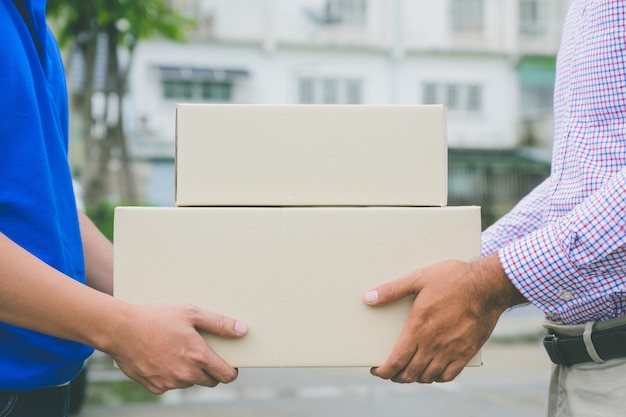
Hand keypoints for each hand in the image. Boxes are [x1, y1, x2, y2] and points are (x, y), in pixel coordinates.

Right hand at [105, 303, 247, 393]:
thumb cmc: (157, 317)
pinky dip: (171, 375)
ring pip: (190, 383)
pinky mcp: (155, 387)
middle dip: (211, 370)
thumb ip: (219, 323)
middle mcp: (186, 374)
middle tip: (203, 353)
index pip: (226, 375)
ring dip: (190, 372)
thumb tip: (243, 330)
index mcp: (198, 356)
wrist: (121, 329)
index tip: (230, 365)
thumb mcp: (191, 313)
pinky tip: (163, 358)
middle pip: (210, 381)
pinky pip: (171, 385)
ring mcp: (170, 382)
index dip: (231, 371)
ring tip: (179, 351)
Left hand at [364, 254, 524, 383]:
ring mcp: (451, 351)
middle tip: (390, 371)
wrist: (487, 285)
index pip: (395, 361)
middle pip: (409, 373)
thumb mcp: (418, 278)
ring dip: (415, 377)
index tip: (376, 370)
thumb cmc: (452, 279)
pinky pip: (449, 375)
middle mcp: (433, 344)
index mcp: (418, 328)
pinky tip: (433, 371)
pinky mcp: (467, 352)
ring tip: (409, 371)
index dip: (383, 371)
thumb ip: (392, 290)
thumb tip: (368, 298)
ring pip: (428, 376)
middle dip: (396, 376)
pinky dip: (437, 377)